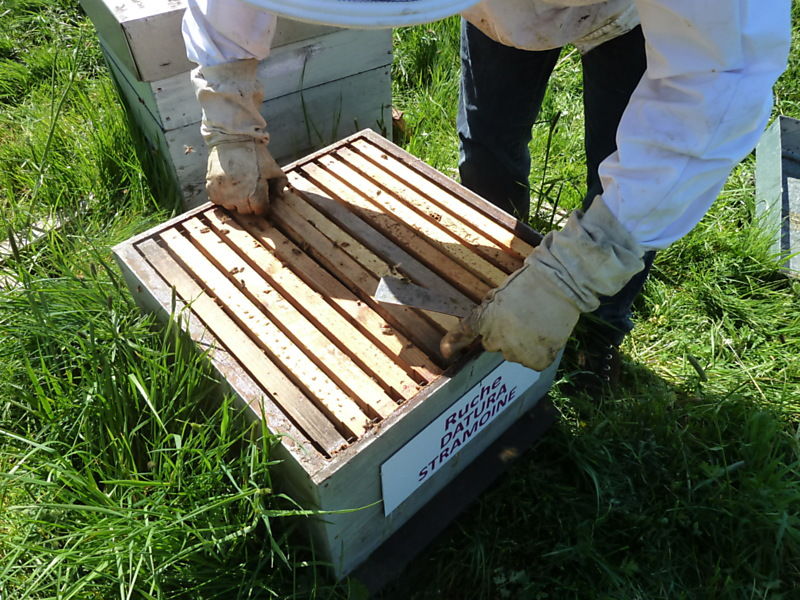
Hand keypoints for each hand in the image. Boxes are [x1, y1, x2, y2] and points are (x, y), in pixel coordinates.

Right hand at [206, 138, 286, 215]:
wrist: (231, 137)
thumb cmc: (254, 152)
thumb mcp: (272, 166)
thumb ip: (280, 183)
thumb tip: (279, 195)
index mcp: (255, 191)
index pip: (260, 210)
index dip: (263, 204)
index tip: (262, 198)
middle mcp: (238, 195)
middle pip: (246, 211)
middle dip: (251, 203)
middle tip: (251, 191)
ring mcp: (223, 192)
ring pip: (231, 207)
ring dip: (236, 201)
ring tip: (239, 188)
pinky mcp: (211, 187)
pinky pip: (218, 200)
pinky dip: (223, 197)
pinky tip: (228, 187)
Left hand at [440, 261, 579, 370]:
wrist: (559, 285)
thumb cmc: (530, 284)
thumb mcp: (499, 293)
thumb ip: (488, 313)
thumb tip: (485, 328)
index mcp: (485, 319)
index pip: (464, 333)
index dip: (453, 343)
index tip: (446, 351)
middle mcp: (496, 340)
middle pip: (494, 345)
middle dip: (504, 336)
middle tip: (522, 319)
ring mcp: (515, 352)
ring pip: (515, 354)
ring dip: (523, 345)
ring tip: (537, 324)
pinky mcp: (535, 360)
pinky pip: (533, 361)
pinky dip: (540, 353)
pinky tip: (546, 335)